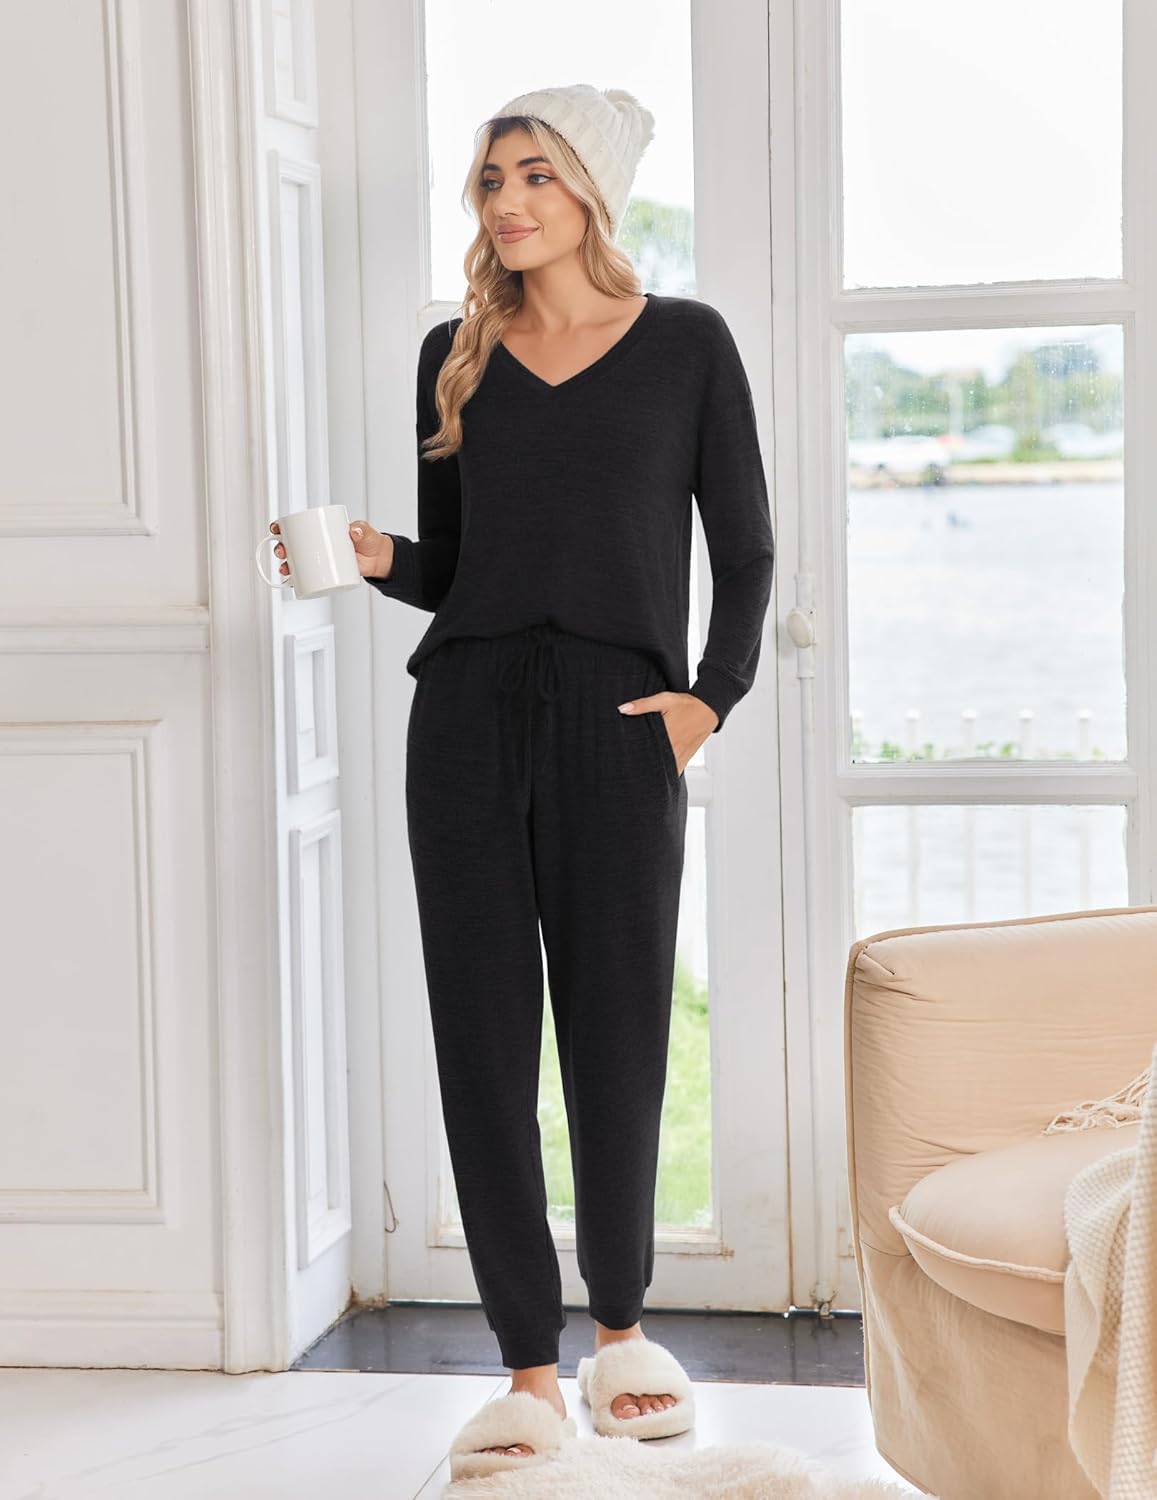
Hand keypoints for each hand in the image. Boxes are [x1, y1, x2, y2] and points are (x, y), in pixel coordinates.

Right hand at [268, 519, 394, 578]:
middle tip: (283, 551)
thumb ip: (360, 529)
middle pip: (292, 545)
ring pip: (297, 562)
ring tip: (286, 569)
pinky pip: (308, 577)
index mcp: (321, 530)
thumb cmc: (368, 540)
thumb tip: (354, 531)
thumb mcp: (364, 531)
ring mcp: (321, 559)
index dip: (282, 527)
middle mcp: (317, 544)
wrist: (378, 558)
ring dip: (286, 566)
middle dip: (281, 548)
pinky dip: (298, 580)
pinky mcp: (326, 573)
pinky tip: (291, 582)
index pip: (296, 526)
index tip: (277, 528)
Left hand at [617, 691, 718, 774]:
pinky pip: (676, 770)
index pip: (646, 752)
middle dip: (643, 768)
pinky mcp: (686, 757)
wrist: (709, 708)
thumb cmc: (687, 704)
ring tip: (641, 778)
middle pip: (655, 764)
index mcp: (666, 735)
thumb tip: (623, 709)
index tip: (625, 762)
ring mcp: (681, 754)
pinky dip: (667, 774)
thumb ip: (643, 705)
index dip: (635, 758)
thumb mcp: (664, 700)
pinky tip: (658, 777)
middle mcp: (674, 748)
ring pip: (666, 771)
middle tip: (630, 771)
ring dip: (655, 773)